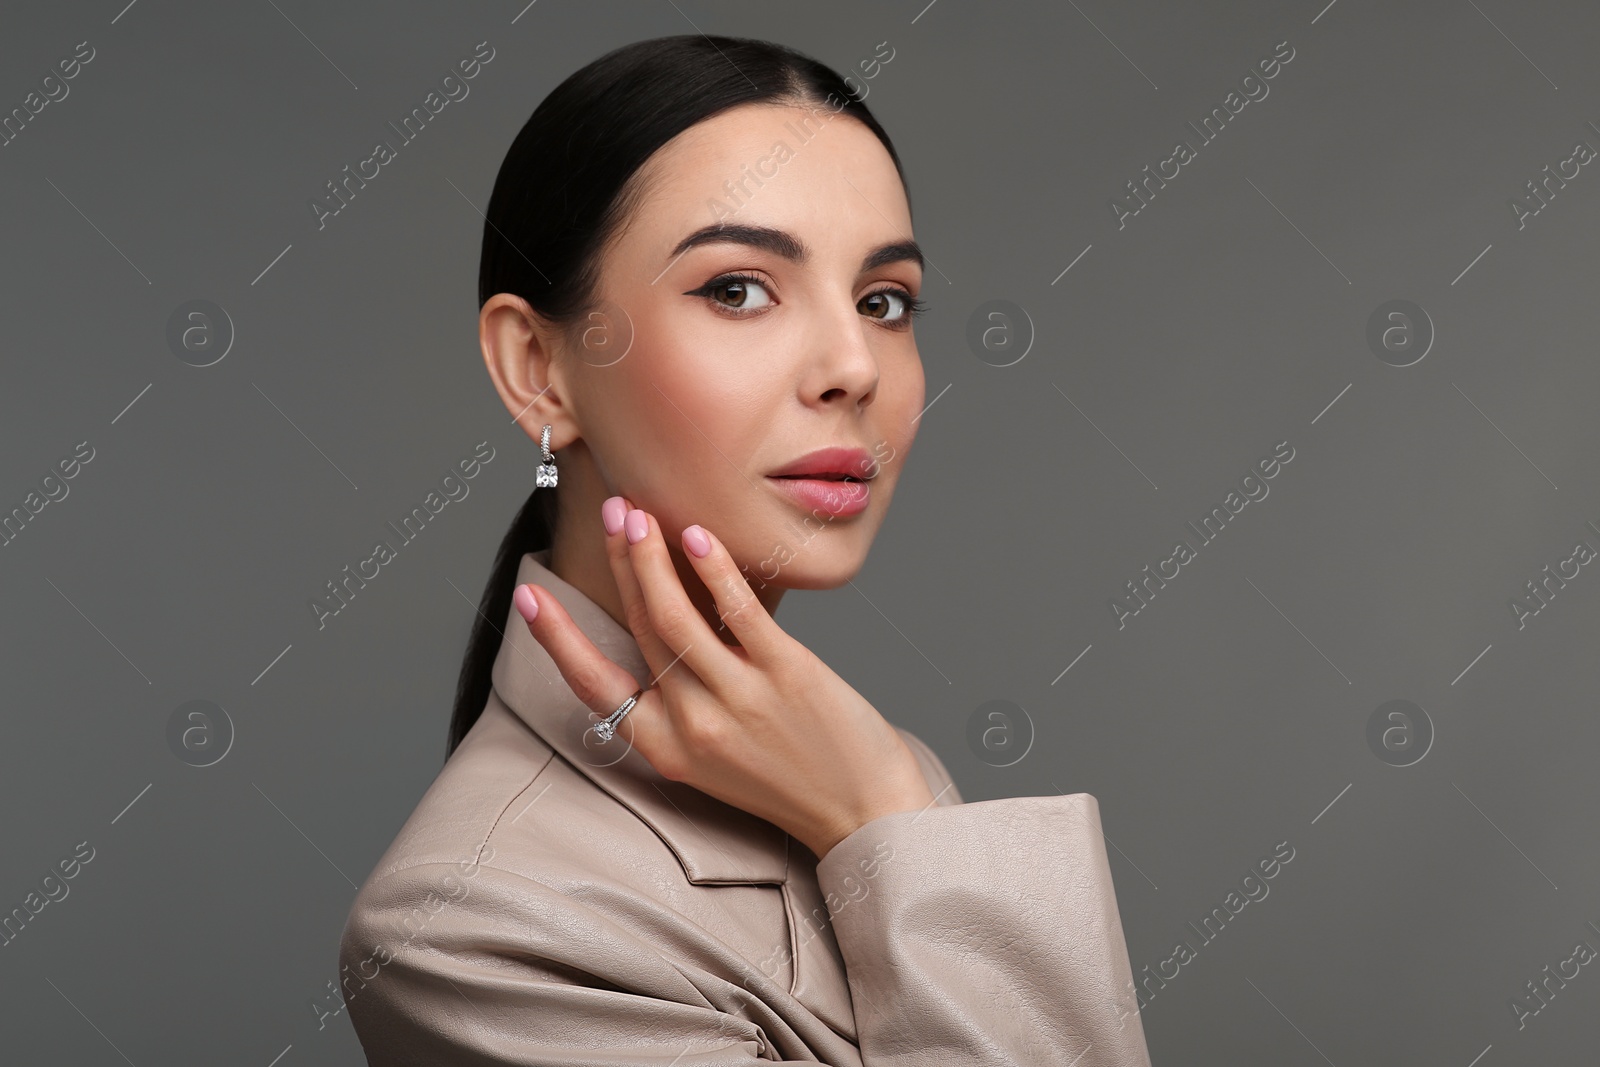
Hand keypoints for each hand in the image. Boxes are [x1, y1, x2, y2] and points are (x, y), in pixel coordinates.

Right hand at [513, 496, 936, 858]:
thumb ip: (682, 702)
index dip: (557, 640)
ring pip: (674, 617)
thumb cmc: (791, 777)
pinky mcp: (787, 674)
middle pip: (639, 629)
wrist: (864, 811)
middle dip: (620, 562)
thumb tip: (662, 626)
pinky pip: (738, 614)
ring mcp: (739, 699)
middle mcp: (693, 724)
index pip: (593, 686)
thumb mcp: (714, 757)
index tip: (527, 596)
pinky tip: (697, 536)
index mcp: (666, 748)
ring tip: (638, 513)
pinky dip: (712, 571)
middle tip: (613, 509)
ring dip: (648, 558)